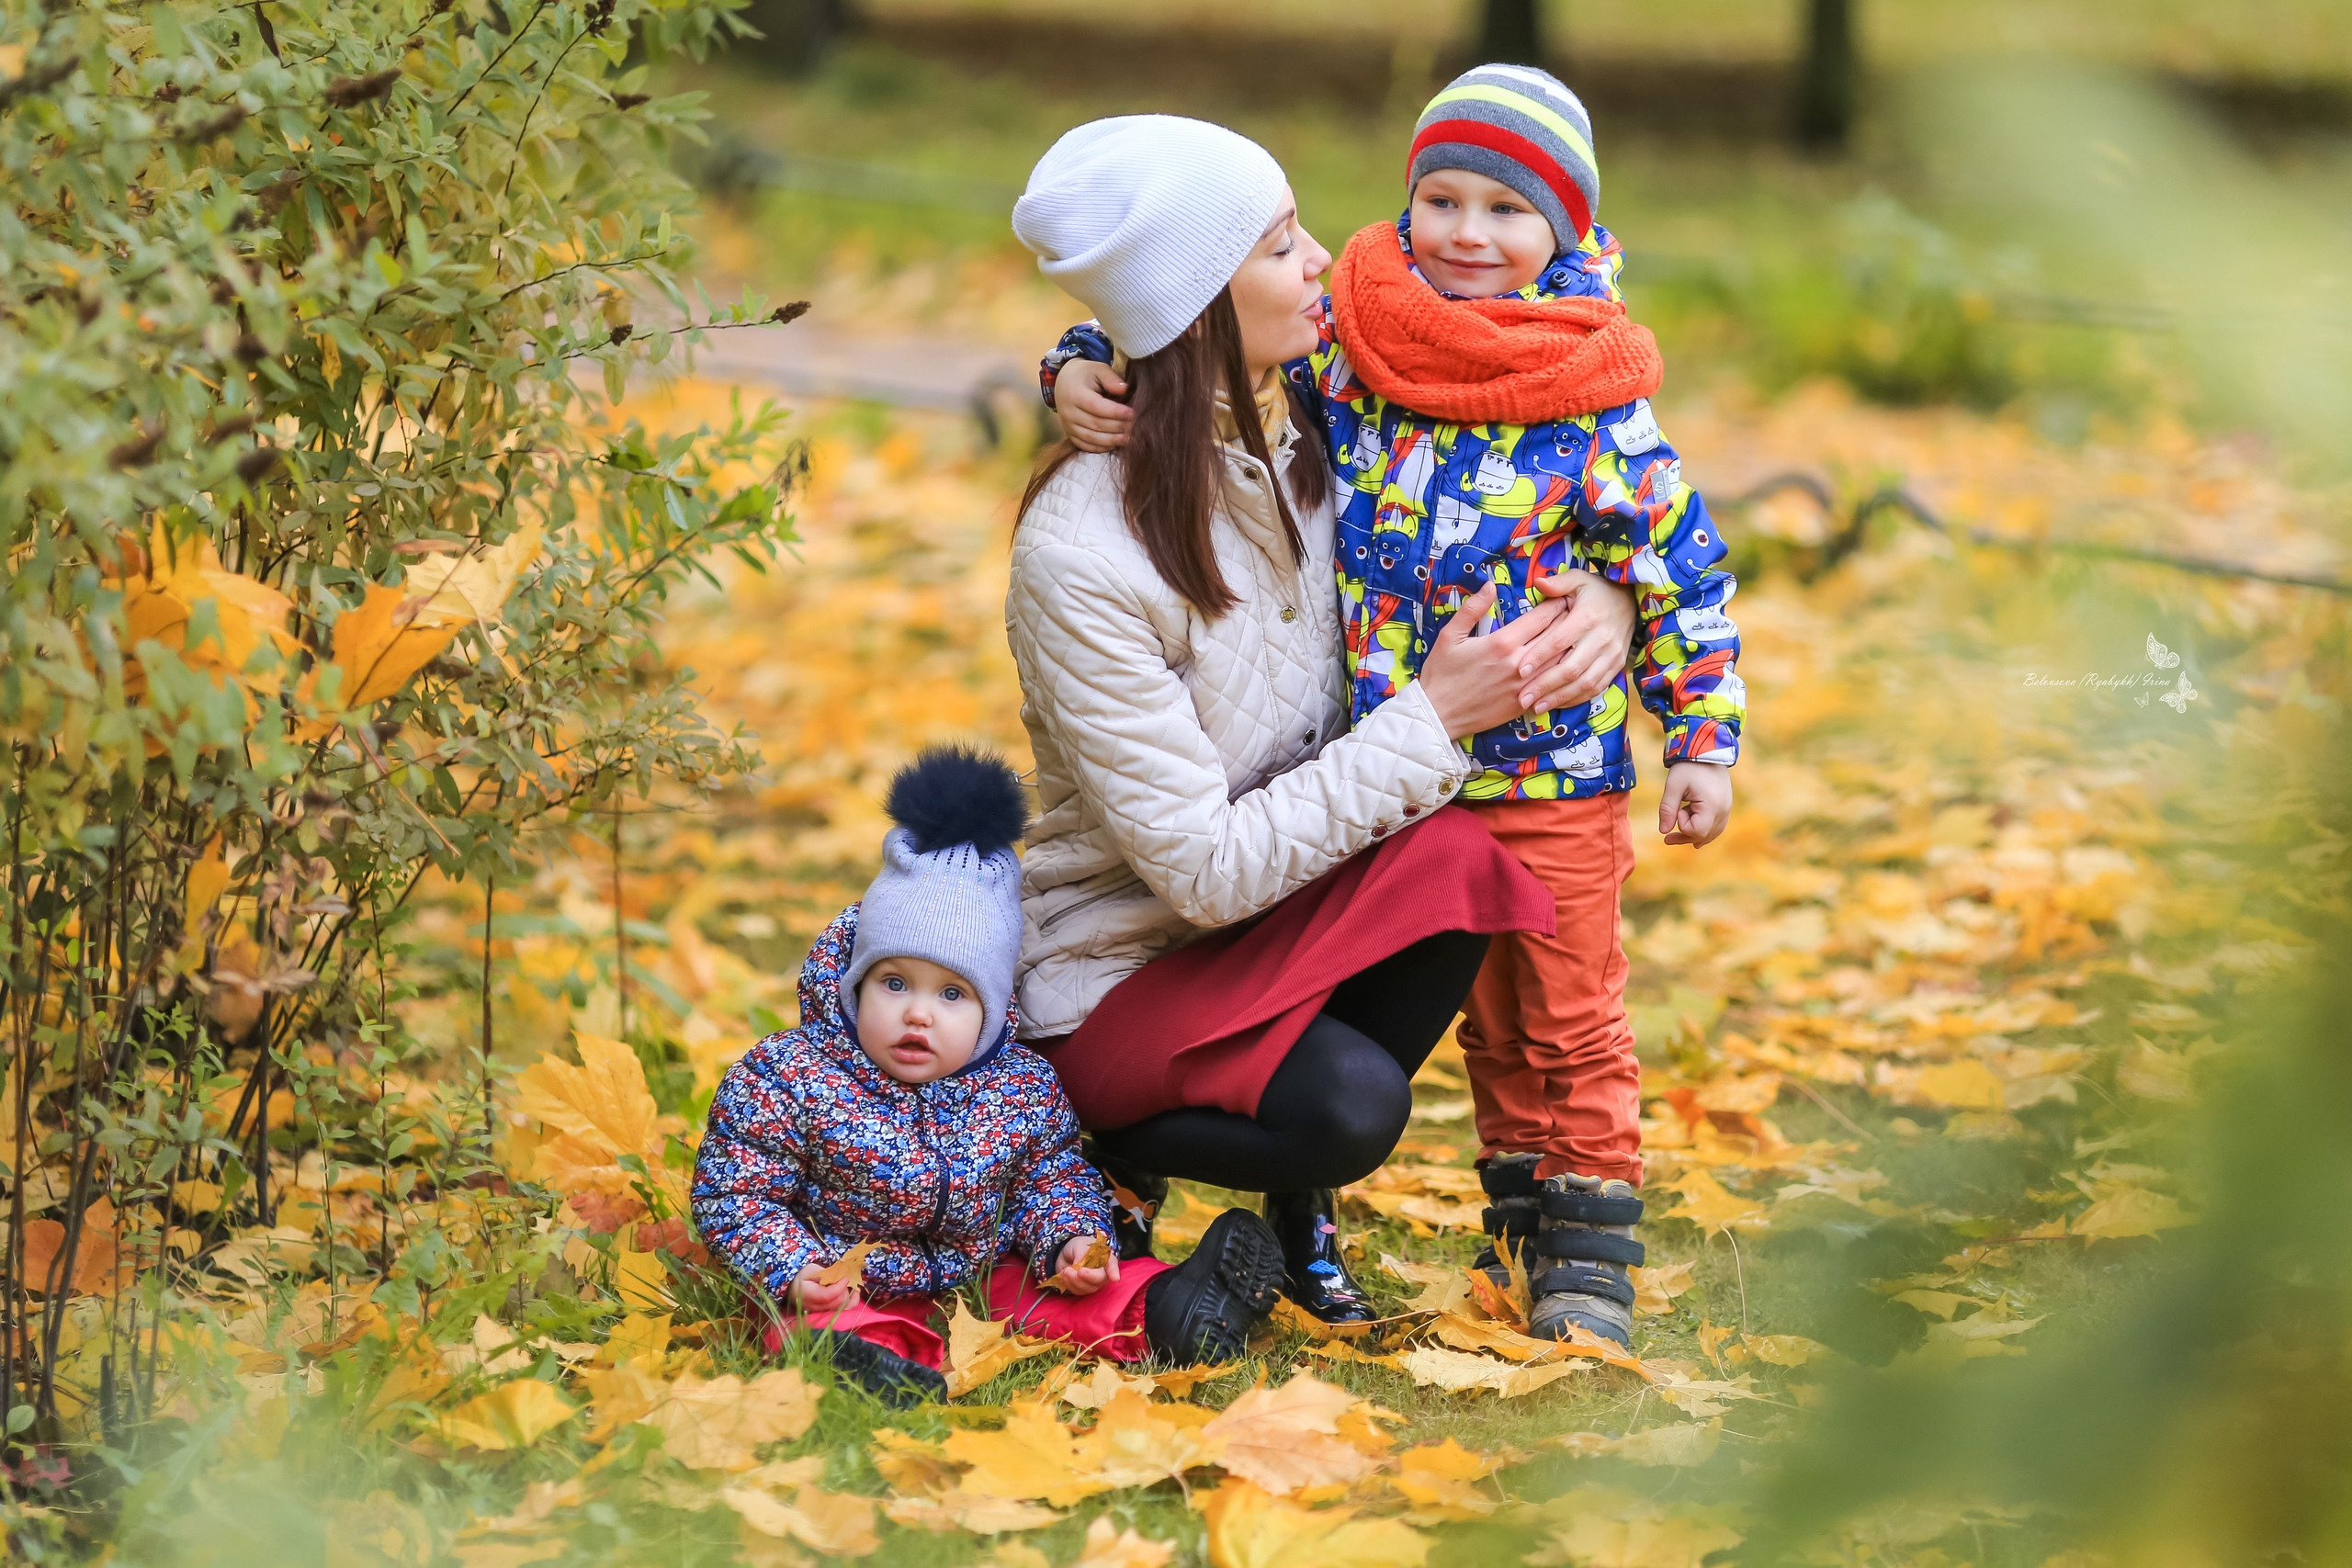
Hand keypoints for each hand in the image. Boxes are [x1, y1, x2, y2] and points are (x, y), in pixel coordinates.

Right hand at [791, 1264, 853, 1314]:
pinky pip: (842, 1311)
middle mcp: (812, 1308)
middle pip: (835, 1303)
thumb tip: (841, 1278)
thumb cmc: (804, 1275)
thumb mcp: (812, 1269)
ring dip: (849, 1297)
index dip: (839, 1287)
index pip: (826, 1296)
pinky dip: (851, 1303)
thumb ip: (826, 1274)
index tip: (846, 1278)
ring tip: (852, 1286)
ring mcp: (819, 1313)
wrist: (795, 1285)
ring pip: (841, 1309)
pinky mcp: (826, 1314)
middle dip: (844, 1290)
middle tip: (845, 1280)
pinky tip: (856, 1294)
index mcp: (806, 1294)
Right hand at [1052, 360, 1132, 451]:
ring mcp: (1068, 425)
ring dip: (1112, 440)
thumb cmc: (1086, 375)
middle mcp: (1069, 412)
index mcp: (1075, 393)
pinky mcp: (1069, 434)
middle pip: (1096, 424)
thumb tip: (1124, 389)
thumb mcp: (1098, 369)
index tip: (1133, 413)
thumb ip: (1110, 378)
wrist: (1064, 382)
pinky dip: (1101, 448)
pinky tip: (1115, 444)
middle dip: (1118, 427)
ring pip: (1091, 438)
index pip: (1096, 406)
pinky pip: (1085, 445)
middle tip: (1135, 427)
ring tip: (1129, 438)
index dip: (1116, 412)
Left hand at [1052, 1234, 1120, 1295]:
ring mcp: (1094, 1283)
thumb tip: (1079, 1267)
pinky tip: (1065, 1274)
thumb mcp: (1079, 1245)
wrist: (1067, 1253)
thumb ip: (1081, 1255)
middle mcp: (1103, 1272)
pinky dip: (1069, 1284)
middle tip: (1078, 1271)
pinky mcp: (1083, 1289)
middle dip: (1089, 1276)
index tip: (1114, 1277)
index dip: (1114, 1271)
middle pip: (1100, 1279)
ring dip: (1074, 1280)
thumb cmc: (1078, 1247)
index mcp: (1106, 1258)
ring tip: (1066, 1270)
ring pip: (1088, 1288)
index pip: (1112, 1265)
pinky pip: (1078, 1291)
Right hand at [1416, 583, 1571, 738]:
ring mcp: (1524, 685)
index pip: (1541, 618)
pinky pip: (1552, 685)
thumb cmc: (1442, 673)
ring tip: (1579, 635)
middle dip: (1569, 621)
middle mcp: (1519, 663)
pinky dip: (1563, 673)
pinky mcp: (1524, 703)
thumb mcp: (1450, 636)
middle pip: (1556, 637)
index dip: (1556, 604)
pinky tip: (1568, 665)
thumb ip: (1472, 608)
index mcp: (1502, 643)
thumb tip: (1489, 585)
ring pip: (1559, 662)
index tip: (1564, 596)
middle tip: (1578, 611)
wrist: (1438, 714)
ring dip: (1571, 646)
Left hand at [1518, 572, 1634, 713]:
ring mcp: (1612, 655)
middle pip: (1571, 668)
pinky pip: (1596, 688)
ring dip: (1559, 698)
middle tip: (1522, 697)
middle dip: (1545, 685)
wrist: (1632, 601)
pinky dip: (1576, 699)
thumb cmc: (1597, 590)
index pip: (1560, 640)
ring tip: (1536, 707)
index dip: (1540, 656)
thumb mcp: (1579, 578)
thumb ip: (1558, 583)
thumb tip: (1538, 582)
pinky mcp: (1616, 666)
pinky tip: (1556, 704)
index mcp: (1589, 616)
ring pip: (1585, 683)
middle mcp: (1603, 638)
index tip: (1520, 671)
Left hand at [1659, 762, 1732, 846]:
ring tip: (1677, 836)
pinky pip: (1717, 826)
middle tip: (1667, 839)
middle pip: (1704, 836)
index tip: (1678, 809)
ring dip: (1694, 834)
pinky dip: (1705, 830)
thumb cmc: (1689, 766)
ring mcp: (1727, 808)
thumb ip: (1667, 810)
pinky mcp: (1726, 806)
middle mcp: (1723, 810)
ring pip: (1712, 833)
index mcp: (1712, 805)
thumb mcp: (1673, 786)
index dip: (1683, 826)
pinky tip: (1694, 834)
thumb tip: (1663, 832)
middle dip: (1685, 836)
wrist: (1707, 749)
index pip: (1697, 831)